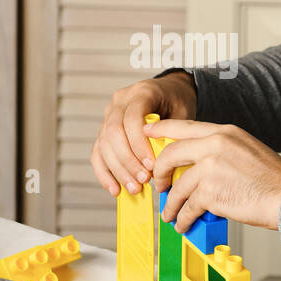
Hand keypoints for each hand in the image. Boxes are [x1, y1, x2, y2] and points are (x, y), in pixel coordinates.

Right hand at [90, 72, 196, 196]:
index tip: (151, 166)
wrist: (170, 91)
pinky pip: (98, 152)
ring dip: (117, 170)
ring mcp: (109, 115)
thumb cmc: (178, 102)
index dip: (138, 145)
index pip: (131, 119)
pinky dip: (105, 172)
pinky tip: (115, 188)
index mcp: (141, 92)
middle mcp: (120, 102)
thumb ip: (172, 132)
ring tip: (133, 188)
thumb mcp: (183, 112)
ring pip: (103, 145)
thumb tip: (162, 161)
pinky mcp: (104, 129)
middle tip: (143, 180)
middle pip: (113, 133)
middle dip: (127, 161)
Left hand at [147, 120, 280, 232]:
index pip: (183, 126)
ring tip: (170, 214)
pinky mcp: (211, 193)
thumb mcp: (247, 149)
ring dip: (170, 204)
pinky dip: (182, 219)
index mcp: (224, 132)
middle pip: (170, 155)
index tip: (146, 132)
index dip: (160, 129)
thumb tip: (198, 163)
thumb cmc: (272, 179)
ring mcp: (211, 168)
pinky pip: (187, 207)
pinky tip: (183, 224)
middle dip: (159, 173)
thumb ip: (220, 150)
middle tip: (159, 185)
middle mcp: (215, 145)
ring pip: (177, 187)